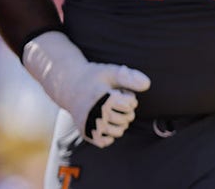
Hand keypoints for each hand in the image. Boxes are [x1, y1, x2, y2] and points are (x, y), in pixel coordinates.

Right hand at [22, 30, 150, 147]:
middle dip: (126, 110)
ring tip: (110, 112)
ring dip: (119, 123)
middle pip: (127, 119)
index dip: (128, 97)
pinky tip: (104, 122)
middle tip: (113, 101)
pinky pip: (105, 142)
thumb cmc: (93, 77)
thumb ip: (129, 77)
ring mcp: (88, 124)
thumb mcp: (110, 72)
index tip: (118, 91)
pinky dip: (108, 134)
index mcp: (102, 97)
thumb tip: (147, 84)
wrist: (67, 85)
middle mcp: (94, 112)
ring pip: (118, 132)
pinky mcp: (85, 132)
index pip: (130, 105)